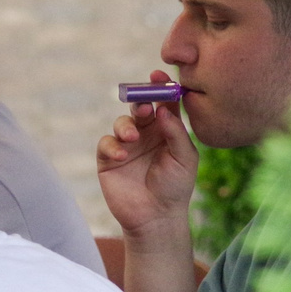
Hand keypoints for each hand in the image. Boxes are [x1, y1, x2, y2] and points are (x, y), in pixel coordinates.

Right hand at [96, 72, 197, 243]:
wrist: (156, 216)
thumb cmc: (175, 187)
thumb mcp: (185, 158)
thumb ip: (176, 132)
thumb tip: (164, 109)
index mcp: (167, 131)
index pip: (164, 103)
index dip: (161, 87)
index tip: (158, 75)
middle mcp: (146, 134)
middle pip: (140, 107)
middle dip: (140, 102)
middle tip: (144, 107)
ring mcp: (127, 146)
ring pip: (121, 122)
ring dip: (125, 125)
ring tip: (133, 138)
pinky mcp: (108, 159)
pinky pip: (106, 143)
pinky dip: (112, 145)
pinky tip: (122, 155)